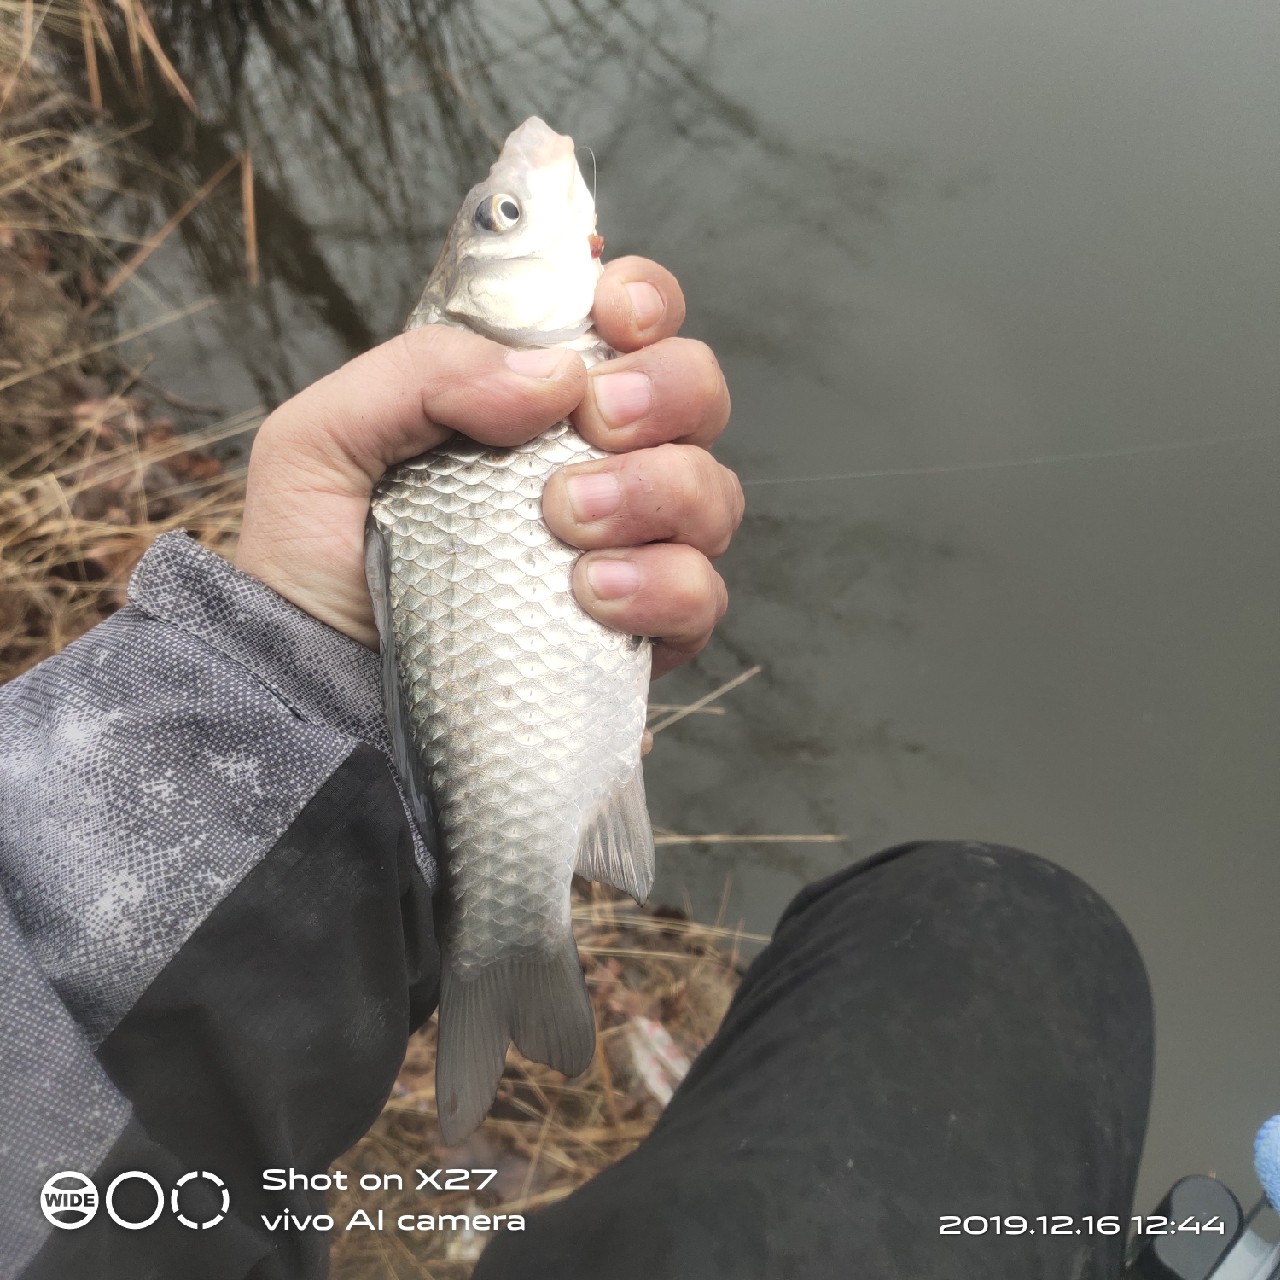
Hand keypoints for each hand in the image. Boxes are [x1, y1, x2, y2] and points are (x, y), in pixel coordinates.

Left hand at [236, 256, 739, 676]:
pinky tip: (592, 595)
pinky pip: (702, 595)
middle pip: (696, 392)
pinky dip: (663, 585)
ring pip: (711, 492)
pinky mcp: (641, 633)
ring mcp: (629, 548)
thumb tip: (553, 376)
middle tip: (593, 427)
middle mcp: (597, 463)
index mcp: (530, 400)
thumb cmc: (314, 558)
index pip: (630, 321)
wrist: (317, 685)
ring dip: (655, 490)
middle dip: (662, 392)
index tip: (614, 318)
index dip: (645, 302)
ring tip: (567, 522)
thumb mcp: (323, 439)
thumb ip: (423, 374)